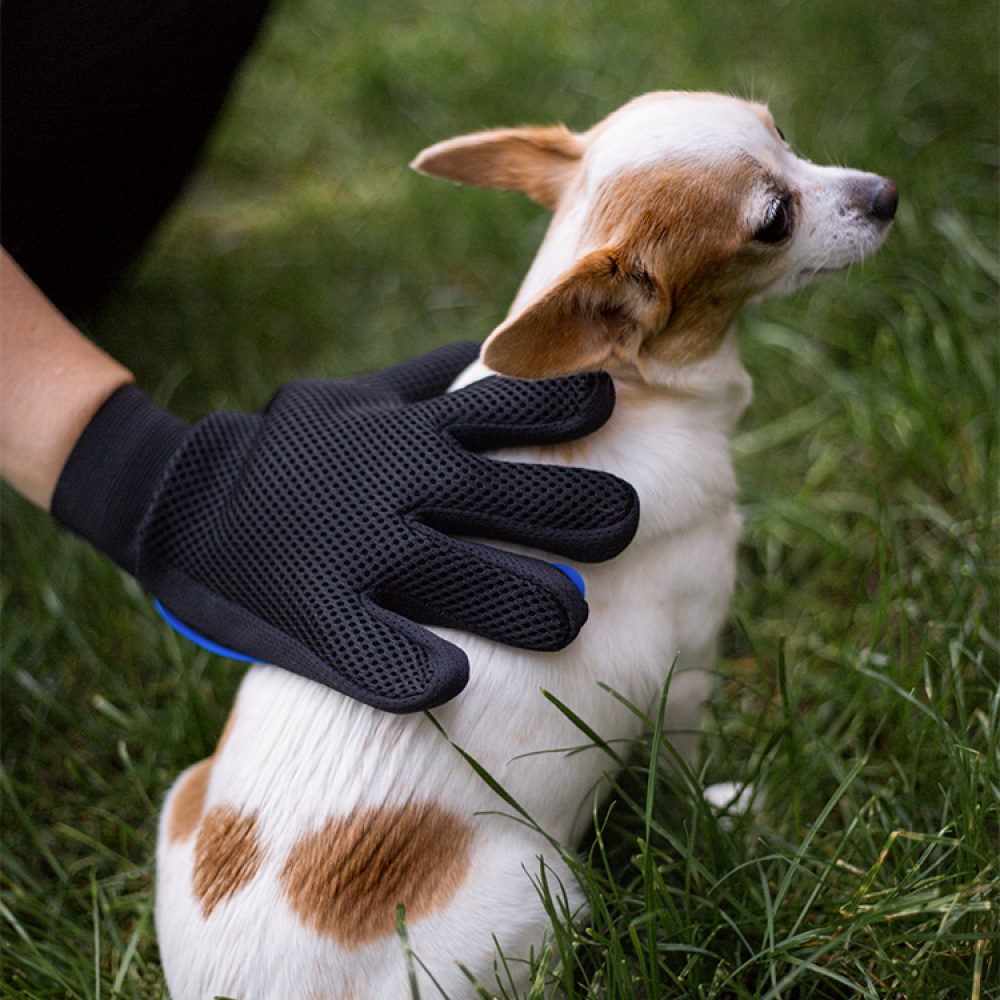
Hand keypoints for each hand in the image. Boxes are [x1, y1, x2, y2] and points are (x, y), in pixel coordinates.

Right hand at [52, 342, 637, 711]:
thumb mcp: (355, 398)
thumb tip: (494, 351)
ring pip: (466, 577)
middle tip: (624, 525)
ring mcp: (358, 550)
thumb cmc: (290, 450)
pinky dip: (411, 668)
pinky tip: (452, 680)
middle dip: (582, 513)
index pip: (512, 408)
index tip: (609, 412)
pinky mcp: (316, 613)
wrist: (182, 501)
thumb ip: (427, 379)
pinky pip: (374, 652)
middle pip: (514, 496)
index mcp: (410, 431)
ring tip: (569, 617)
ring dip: (528, 600)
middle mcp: (394, 483)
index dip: (569, 408)